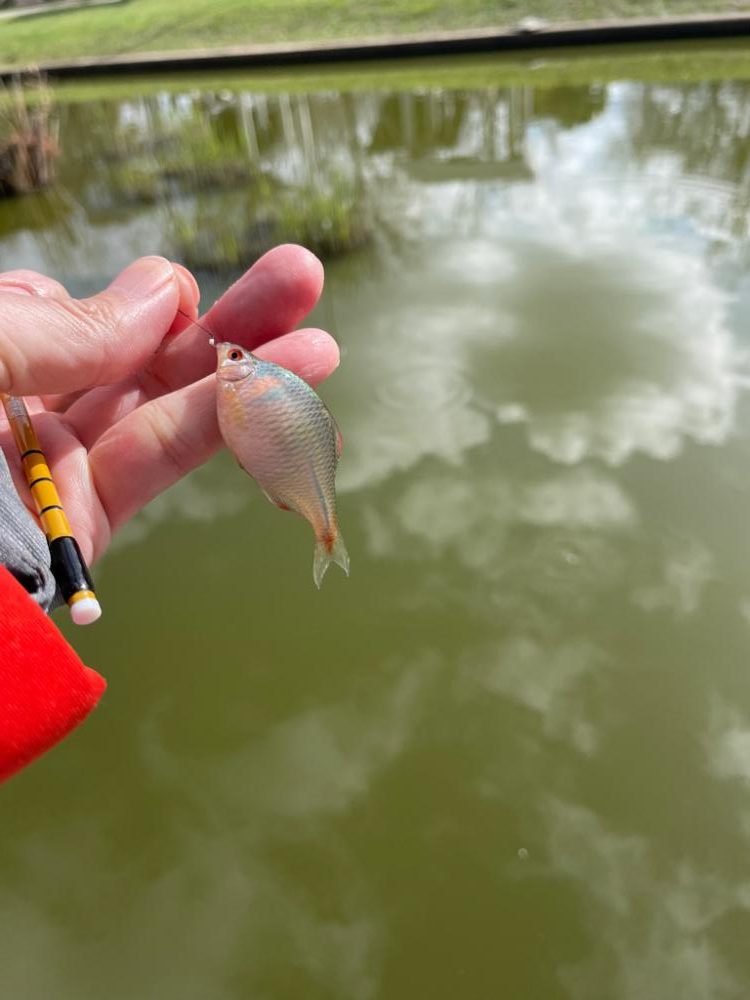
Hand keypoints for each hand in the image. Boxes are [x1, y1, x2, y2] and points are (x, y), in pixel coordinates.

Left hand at [0, 245, 338, 563]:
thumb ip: (59, 327)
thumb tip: (165, 289)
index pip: (78, 316)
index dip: (143, 301)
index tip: (175, 290)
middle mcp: (23, 408)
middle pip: (142, 357)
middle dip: (227, 320)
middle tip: (301, 276)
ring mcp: (56, 468)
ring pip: (164, 409)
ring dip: (249, 375)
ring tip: (322, 346)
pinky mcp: (82, 526)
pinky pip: (160, 463)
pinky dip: (221, 428)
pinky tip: (283, 400)